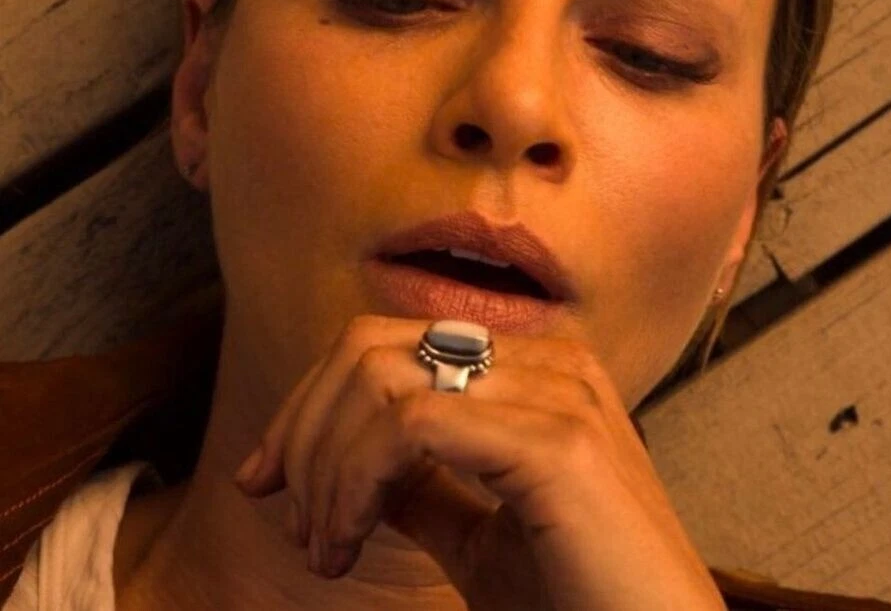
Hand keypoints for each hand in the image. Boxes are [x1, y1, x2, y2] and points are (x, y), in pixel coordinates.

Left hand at [232, 314, 726, 610]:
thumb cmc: (582, 604)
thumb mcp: (483, 538)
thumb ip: (429, 487)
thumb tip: (360, 467)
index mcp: (536, 372)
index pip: (390, 344)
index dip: (312, 404)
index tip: (268, 478)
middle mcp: (549, 362)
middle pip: (370, 345)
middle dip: (304, 429)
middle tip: (295, 521)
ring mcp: (558, 393)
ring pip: (381, 378)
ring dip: (325, 466)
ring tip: (325, 547)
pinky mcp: (557, 443)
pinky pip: (410, 426)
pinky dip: (353, 483)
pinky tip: (348, 543)